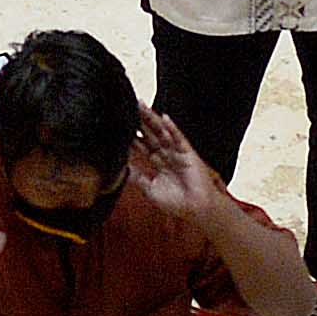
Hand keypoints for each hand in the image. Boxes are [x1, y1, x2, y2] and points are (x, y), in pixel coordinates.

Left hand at [124, 105, 233, 223]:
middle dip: (139, 122)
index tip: (120, 126)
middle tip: (128, 107)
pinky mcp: (188, 152)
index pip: (141, 146)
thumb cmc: (177, 203)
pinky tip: (164, 118)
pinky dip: (172, 128)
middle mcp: (166, 155)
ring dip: (152, 120)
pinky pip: (179, 138)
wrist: (196, 209)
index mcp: (158, 164)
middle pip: (150, 135)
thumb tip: (122, 168)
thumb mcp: (150, 189)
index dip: (131, 136)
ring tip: (141, 106)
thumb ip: (137, 177)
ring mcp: (177, 152)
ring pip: (162, 132)